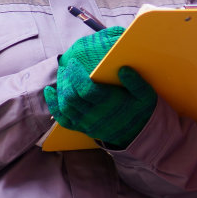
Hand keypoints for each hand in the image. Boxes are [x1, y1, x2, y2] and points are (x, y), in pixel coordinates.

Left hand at [43, 27, 157, 147]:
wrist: (138, 135)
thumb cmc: (141, 111)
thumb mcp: (146, 95)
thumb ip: (136, 82)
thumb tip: (123, 69)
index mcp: (109, 104)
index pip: (85, 89)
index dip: (76, 75)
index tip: (74, 62)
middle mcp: (94, 115)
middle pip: (71, 97)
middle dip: (66, 79)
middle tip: (67, 67)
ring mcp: (86, 123)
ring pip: (65, 106)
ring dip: (60, 89)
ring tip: (62, 75)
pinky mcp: (82, 127)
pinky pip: (62, 118)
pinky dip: (53, 105)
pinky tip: (50, 92)